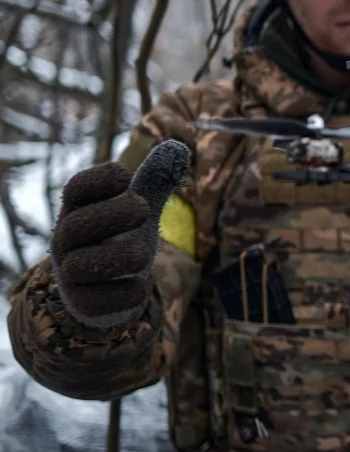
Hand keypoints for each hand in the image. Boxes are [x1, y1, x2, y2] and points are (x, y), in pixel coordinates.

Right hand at [49, 140, 189, 327]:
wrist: (108, 288)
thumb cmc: (120, 237)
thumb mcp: (137, 207)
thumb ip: (155, 180)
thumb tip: (178, 147)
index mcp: (80, 210)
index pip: (76, 189)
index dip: (99, 179)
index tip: (125, 177)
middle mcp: (68, 240)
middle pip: (78, 225)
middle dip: (113, 214)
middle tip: (144, 208)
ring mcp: (71, 274)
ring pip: (83, 265)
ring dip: (120, 256)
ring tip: (144, 254)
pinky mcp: (83, 304)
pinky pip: (96, 301)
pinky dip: (123, 293)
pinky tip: (141, 285)